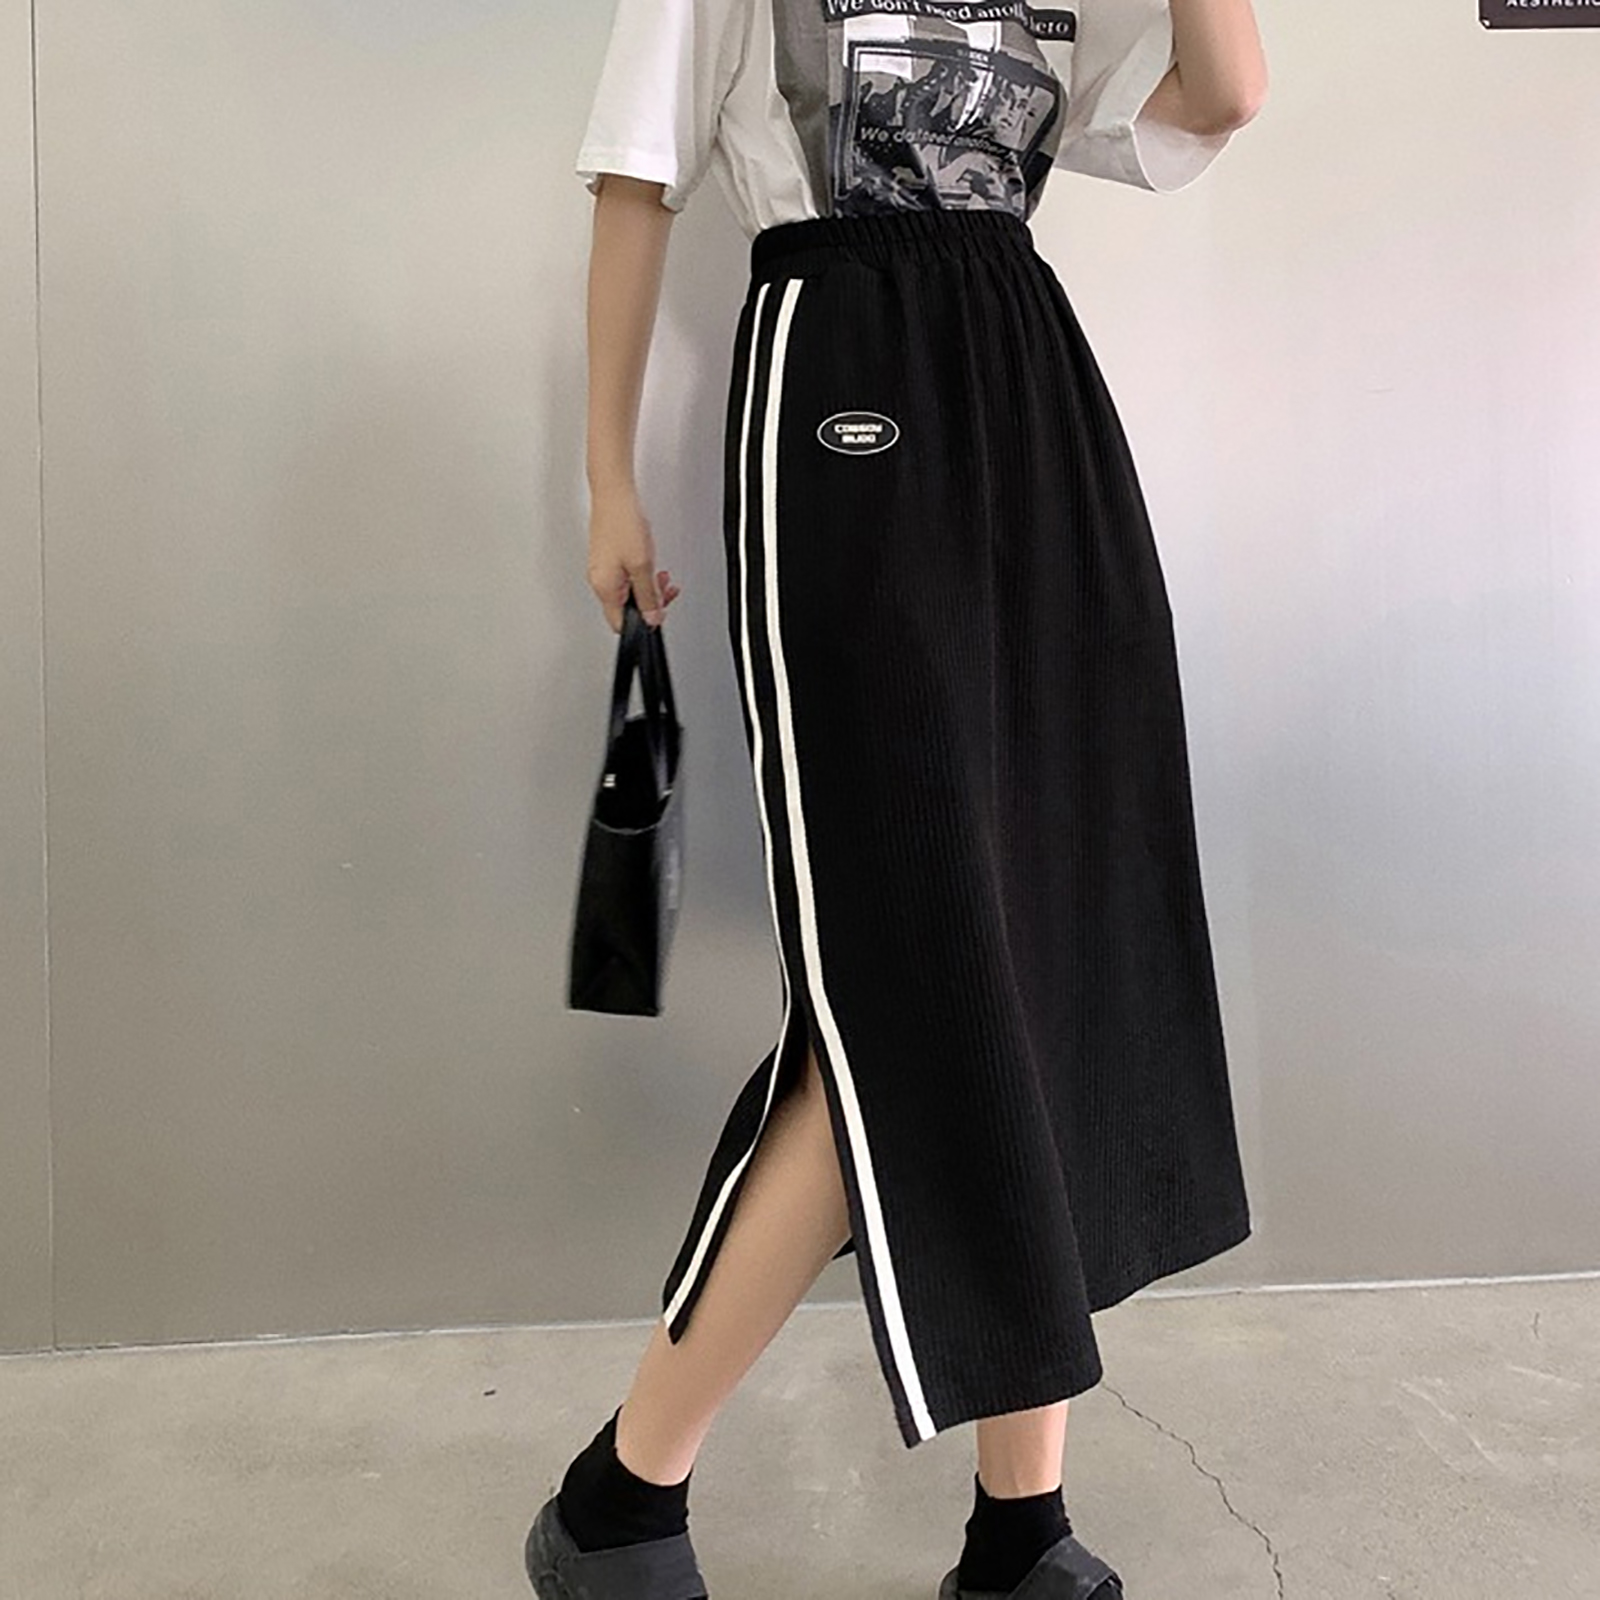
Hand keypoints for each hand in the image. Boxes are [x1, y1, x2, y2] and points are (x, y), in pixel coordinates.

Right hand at [586, 485, 682, 632]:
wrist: (614, 493)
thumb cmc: (622, 522)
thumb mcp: (642, 565)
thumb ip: (648, 595)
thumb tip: (652, 617)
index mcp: (604, 588)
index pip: (620, 623)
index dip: (643, 623)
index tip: (660, 612)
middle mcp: (600, 581)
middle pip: (626, 608)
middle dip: (650, 602)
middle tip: (665, 592)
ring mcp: (603, 569)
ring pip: (628, 591)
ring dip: (648, 587)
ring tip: (660, 576)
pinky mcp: (608, 558)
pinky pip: (626, 576)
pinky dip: (641, 574)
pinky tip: (650, 564)